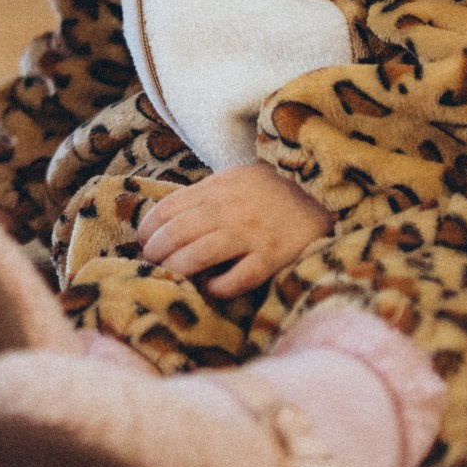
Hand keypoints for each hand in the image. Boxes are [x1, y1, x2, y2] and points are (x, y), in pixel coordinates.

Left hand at [137, 165, 329, 298]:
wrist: (323, 192)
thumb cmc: (271, 190)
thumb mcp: (234, 179)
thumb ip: (204, 195)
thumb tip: (166, 220)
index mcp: (217, 187)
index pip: (167, 209)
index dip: (148, 230)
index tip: (143, 242)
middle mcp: (229, 209)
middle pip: (175, 234)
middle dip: (155, 253)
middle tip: (152, 264)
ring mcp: (251, 234)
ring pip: (197, 256)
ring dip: (176, 270)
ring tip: (172, 277)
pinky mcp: (272, 258)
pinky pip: (236, 279)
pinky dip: (217, 287)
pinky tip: (212, 287)